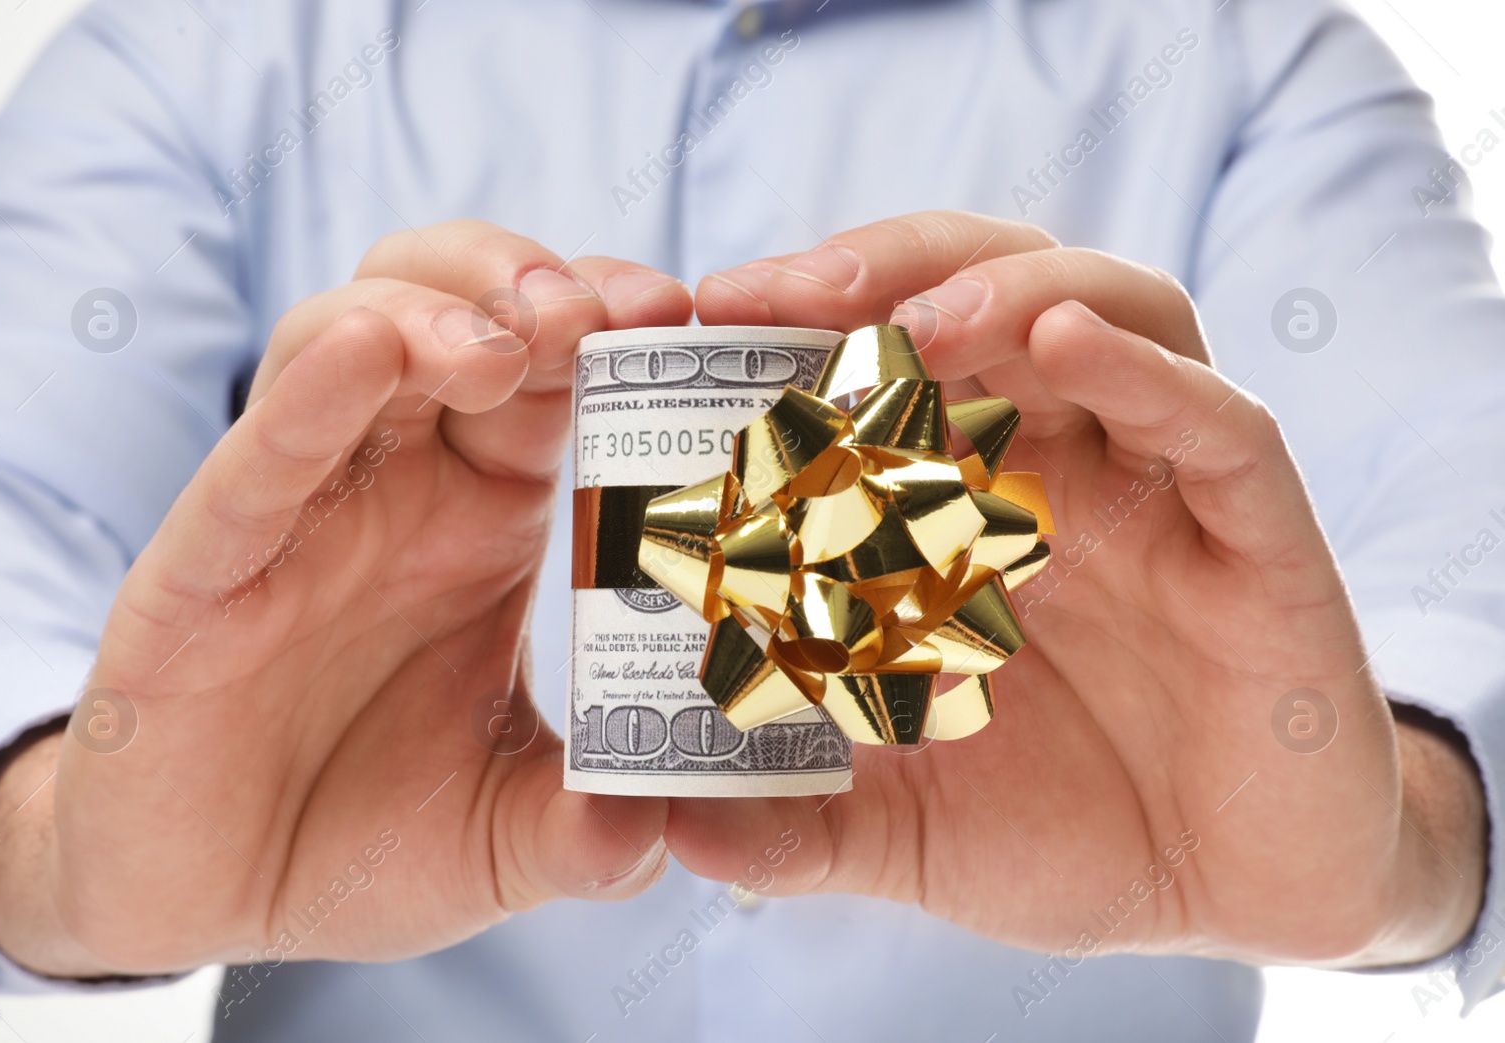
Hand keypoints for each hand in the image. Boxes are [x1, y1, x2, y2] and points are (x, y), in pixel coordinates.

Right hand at [0, 222, 691, 975]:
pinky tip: (366, 351)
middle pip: (455, 314)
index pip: (555, 376)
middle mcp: (396, 487)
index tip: (679, 319)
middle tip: (604, 310)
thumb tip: (672, 829)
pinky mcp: (206, 564)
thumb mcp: (505, 838)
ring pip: (347, 339)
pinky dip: (310, 396)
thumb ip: (589, 832)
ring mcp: (298, 511)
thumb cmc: (365, 838)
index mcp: (482, 516)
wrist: (211, 895)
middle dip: (531, 287)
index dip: (613, 330)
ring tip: (508, 341)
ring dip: (434, 314)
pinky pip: (257, 460)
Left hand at [670, 211, 1485, 965]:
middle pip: (993, 297)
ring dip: (1007, 295)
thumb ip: (795, 823)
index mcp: (976, 504)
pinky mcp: (1265, 539)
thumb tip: (670, 834)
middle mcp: (1072, 465)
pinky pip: (1220, 427)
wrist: (1232, 908)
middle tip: (787, 293)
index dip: (805, 324)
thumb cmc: (1069, 836)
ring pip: (1112, 316)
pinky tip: (1065, 345)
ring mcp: (1170, 490)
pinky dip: (1147, 375)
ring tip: (915, 324)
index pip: (892, 365)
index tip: (711, 312)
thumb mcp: (904, 828)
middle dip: (889, 274)